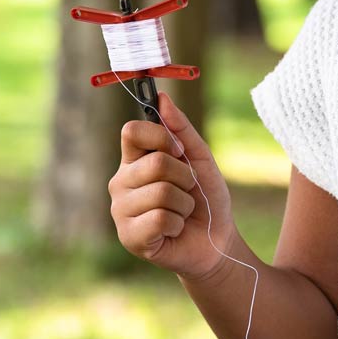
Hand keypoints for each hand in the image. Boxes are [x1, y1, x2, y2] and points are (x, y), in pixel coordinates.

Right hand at [108, 92, 235, 281]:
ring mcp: (121, 211)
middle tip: (187, 191)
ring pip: (160, 192)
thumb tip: (162, 97)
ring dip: (183, 204)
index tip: (179, 151)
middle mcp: (121, 183)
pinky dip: (178, 223)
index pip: (131, 131)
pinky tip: (174, 230)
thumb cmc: (206, 199)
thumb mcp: (199, 159)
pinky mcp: (129, 236)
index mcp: (133, 160)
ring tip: (181, 213)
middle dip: (184, 177)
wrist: (216, 241)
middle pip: (154, 163)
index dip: (160, 137)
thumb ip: (181, 130)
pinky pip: (159, 218)